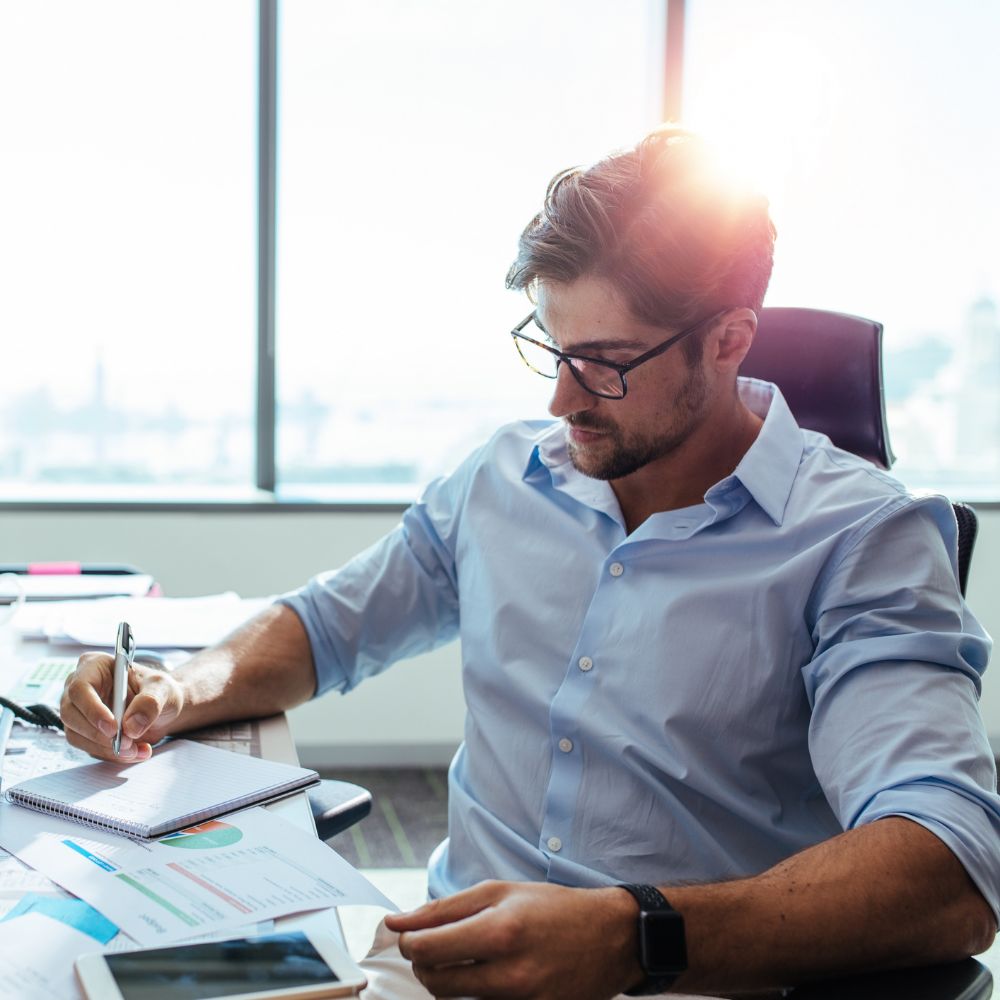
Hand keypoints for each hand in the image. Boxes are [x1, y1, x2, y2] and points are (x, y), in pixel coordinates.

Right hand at [60, 651, 183, 761]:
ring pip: (77, 735)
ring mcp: (79, 711)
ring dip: (106, 749)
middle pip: (71, 714)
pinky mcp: (84, 732)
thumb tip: (131, 726)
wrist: (163, 708)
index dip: (92, 709)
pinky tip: (135, 752)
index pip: (80, 687)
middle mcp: (80, 688)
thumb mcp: (162, 688)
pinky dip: (111, 755)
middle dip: (99, 734)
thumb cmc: (159, 690)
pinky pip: (89, 748)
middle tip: (127, 744)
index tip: (114, 728)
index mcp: (95, 666)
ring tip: (137, 750)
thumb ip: (150, 702)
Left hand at [386, 880, 641, 998]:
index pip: (428, 949)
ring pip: (455, 999)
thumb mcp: (499, 892)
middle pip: (436, 981)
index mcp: (499, 931)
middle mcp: (510, 974)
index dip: (410, 942)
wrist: (609, 938)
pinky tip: (490, 975)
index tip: (410, 936)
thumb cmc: (552, 908)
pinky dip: (476, 993)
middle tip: (438, 945)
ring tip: (467, 957)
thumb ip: (444, 908)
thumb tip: (398, 922)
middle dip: (426, 962)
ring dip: (448, 979)